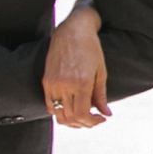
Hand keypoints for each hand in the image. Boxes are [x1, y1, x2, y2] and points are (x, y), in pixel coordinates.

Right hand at [44, 9, 110, 128]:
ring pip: (58, 114)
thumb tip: (105, 114)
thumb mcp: (101, 72)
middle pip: (70, 118)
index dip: (92, 122)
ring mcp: (53, 83)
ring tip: (82, 115)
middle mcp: (64, 84)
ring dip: (71, 120)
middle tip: (93, 119)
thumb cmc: (90, 48)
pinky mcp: (46, 80)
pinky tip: (70, 106)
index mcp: (81, 82)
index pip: (82, 115)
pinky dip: (60, 111)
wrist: (72, 30)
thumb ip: (101, 96)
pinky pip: (50, 105)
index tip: (100, 119)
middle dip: (84, 123)